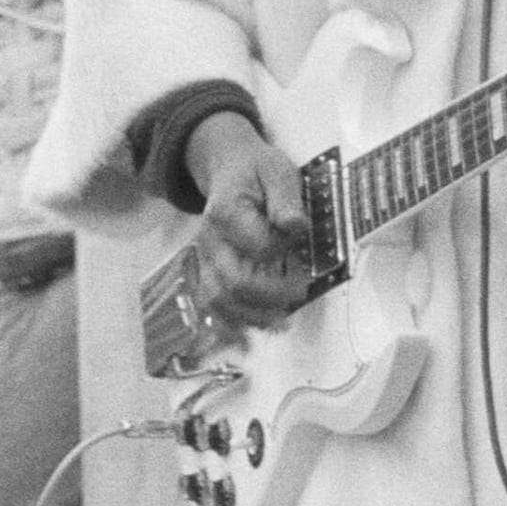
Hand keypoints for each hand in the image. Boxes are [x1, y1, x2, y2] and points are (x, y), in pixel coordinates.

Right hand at [182, 114, 326, 334]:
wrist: (227, 167)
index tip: (299, 243)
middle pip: (234, 282)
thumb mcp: (278, 171)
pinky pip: (214, 306)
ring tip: (282, 320)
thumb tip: (295, 227)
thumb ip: (287, 199)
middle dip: (272, 295)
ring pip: (220, 301)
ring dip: (253, 317)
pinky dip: (232, 326)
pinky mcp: (209, 272)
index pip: (257, 245)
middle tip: (300, 290)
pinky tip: (252, 338)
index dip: (282, 250)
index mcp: (227, 211)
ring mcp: (206, 259)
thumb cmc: (255, 170)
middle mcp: (210, 240)